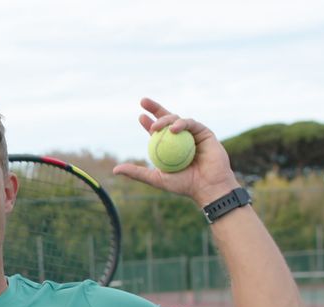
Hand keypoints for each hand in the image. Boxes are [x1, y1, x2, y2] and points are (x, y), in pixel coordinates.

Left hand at [112, 98, 239, 206]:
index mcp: (169, 146)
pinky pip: (191, 123)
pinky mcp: (204, 132)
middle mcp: (180, 138)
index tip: (140, 117)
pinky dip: (182, 124)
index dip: (148, 122)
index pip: (156, 131)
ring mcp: (193, 134)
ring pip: (177, 119)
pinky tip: (174, 128)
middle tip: (143, 101)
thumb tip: (115, 170)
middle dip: (154, 108)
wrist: (208, 187)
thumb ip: (137, 173)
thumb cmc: (184, 184)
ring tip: (156, 126)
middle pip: (166, 118)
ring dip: (165, 119)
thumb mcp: (157, 178)